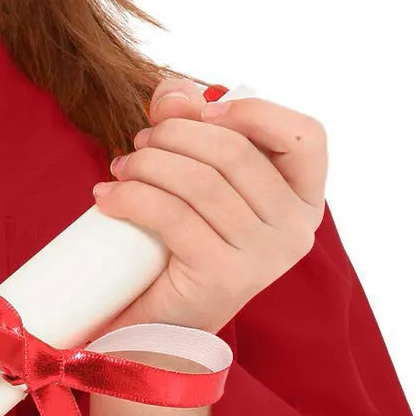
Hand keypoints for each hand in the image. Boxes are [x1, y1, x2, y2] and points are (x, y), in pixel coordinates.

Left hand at [89, 77, 327, 336]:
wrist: (161, 323)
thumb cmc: (180, 236)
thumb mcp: (192, 171)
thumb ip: (190, 119)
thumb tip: (176, 92)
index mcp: (302, 198)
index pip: (307, 135)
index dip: (256, 110)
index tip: (204, 110)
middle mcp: (296, 229)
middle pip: (236, 151)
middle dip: (175, 133)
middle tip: (140, 143)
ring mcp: (266, 257)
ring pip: (200, 181)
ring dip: (147, 162)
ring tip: (121, 167)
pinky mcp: (225, 277)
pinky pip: (173, 216)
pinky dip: (130, 196)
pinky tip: (107, 196)